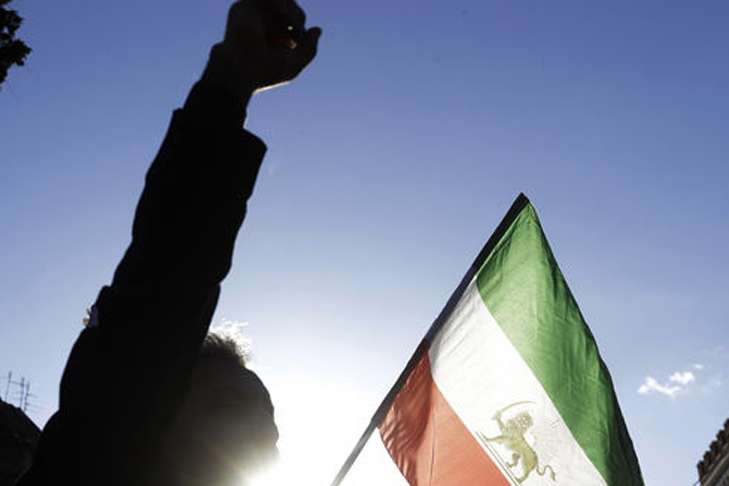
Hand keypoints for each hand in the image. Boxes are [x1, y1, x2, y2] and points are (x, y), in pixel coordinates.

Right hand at [204, 0, 321, 97]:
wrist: (241, 72)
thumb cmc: (265, 73)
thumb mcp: (295, 64)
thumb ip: (310, 48)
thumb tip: (318, 29)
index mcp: (273, 37)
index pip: (292, 21)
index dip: (299, 29)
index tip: (295, 42)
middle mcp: (262, 24)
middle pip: (288, 7)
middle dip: (297, 15)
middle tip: (296, 30)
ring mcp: (253, 14)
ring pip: (279, 0)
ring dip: (290, 9)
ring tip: (292, 24)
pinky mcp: (242, 6)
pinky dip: (279, 3)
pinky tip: (283, 17)